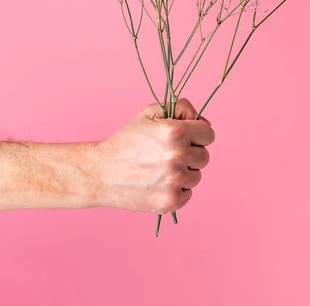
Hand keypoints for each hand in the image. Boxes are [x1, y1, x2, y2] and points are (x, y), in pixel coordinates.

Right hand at [90, 99, 214, 213]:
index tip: (187, 137)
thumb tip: (204, 121)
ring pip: (196, 176)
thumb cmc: (127, 140)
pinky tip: (158, 182)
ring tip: (160, 168)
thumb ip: (181, 108)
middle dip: (191, 153)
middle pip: (205, 156)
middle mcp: (177, 156)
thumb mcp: (150, 113)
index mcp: (175, 132)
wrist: (101, 172)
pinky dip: (177, 189)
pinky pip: (188, 194)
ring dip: (184, 172)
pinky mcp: (170, 201)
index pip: (209, 134)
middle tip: (168, 153)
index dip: (198, 134)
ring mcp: (174, 181)